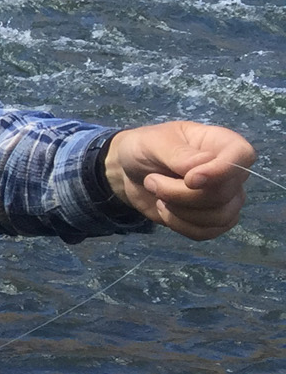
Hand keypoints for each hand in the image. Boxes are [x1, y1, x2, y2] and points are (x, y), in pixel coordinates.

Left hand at [105, 121, 253, 239]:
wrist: (129, 171)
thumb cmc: (144, 148)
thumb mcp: (153, 142)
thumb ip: (179, 154)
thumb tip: (201, 170)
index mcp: (221, 142)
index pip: (243, 156)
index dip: (221, 171)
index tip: (189, 179)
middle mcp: (230, 171)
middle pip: (223, 193)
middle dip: (180, 194)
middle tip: (152, 181)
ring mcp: (225, 196)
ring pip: (219, 216)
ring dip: (180, 211)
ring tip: (158, 194)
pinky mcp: (212, 218)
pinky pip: (208, 232)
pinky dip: (180, 225)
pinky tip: (164, 209)